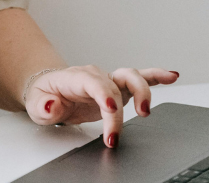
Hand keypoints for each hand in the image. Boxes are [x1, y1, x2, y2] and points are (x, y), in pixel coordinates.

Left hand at [24, 66, 178, 147]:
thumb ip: (44, 106)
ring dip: (143, 92)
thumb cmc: (44, 95)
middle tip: (117, 133)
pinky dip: (157, 77)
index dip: (104, 95)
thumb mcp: (36, 104)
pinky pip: (140, 79)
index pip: (94, 83)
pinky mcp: (118, 89)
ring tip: (146, 112)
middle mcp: (95, 76)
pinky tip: (172, 76)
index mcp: (76, 78)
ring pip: (131, 77)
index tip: (111, 110)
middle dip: (120, 110)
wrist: (50, 90)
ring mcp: (109, 81)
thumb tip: (52, 105)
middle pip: (115, 85)